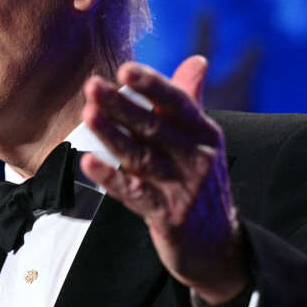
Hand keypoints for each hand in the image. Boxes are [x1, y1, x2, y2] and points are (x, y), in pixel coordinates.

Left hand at [80, 56, 245, 304]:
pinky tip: (88, 162)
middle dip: (122, 105)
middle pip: (155, 127)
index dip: (153, 84)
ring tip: (88, 115)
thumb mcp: (201, 142)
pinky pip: (134, 194)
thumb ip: (191, 102)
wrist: (218, 246)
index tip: (126, 69)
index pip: (178, 103)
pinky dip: (111, 178)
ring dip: (112, 135)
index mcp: (205, 134)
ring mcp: (183, 188)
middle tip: (93, 86)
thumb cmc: (200, 183)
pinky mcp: (168, 217)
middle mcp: (198, 158)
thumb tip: (196, 61)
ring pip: (141, 157)